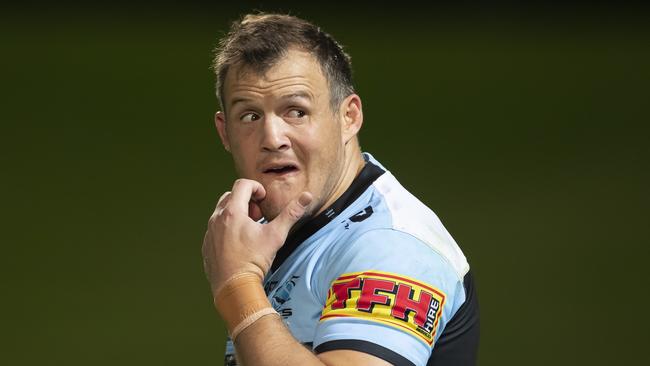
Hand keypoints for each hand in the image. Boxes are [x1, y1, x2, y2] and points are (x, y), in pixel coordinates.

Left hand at [202, 178, 312, 296]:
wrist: (235, 288)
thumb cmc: (254, 261)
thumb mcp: (276, 235)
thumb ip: (291, 213)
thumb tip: (306, 196)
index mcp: (233, 212)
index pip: (242, 185)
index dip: (256, 188)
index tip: (264, 200)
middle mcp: (217, 219)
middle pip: (230, 196)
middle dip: (246, 201)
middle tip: (258, 216)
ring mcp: (209, 232)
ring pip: (221, 212)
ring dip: (236, 214)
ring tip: (249, 230)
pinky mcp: (207, 245)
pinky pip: (215, 229)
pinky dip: (227, 229)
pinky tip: (239, 244)